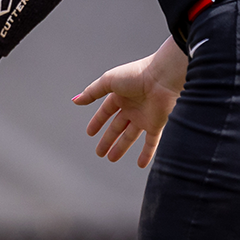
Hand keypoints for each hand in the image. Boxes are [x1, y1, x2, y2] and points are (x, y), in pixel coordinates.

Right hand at [72, 36, 187, 167]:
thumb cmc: (136, 75)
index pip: (106, 112)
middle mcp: (132, 107)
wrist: (164, 78)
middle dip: (108, 140)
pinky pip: (151, 143)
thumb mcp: (108, 81)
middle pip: (117, 127)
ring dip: (121, 148)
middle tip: (99, 153)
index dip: (97, 122)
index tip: (90, 133)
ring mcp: (144, 117)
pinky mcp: (156, 125)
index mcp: (120, 95)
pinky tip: (140, 165)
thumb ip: (92, 92)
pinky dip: (146, 154)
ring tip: (111, 159)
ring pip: (130, 136)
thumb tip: (76, 101)